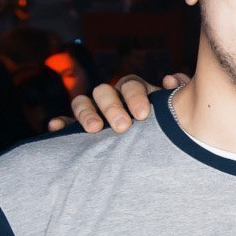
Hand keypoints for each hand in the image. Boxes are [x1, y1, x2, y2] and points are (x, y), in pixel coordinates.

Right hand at [47, 72, 190, 133]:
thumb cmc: (171, 130)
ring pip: (83, 102)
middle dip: (112, 107)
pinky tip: (55, 127)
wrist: (162, 154)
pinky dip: (61, 123)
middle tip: (123, 126)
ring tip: (93, 129)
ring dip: (86, 113)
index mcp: (136, 91)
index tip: (143, 115)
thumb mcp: (179, 112)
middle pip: (105, 92)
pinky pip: (66, 123)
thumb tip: (170, 80)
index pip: (130, 84)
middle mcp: (114, 99)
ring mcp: (95, 113)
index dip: (135, 96)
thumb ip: (180, 94)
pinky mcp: (79, 130)